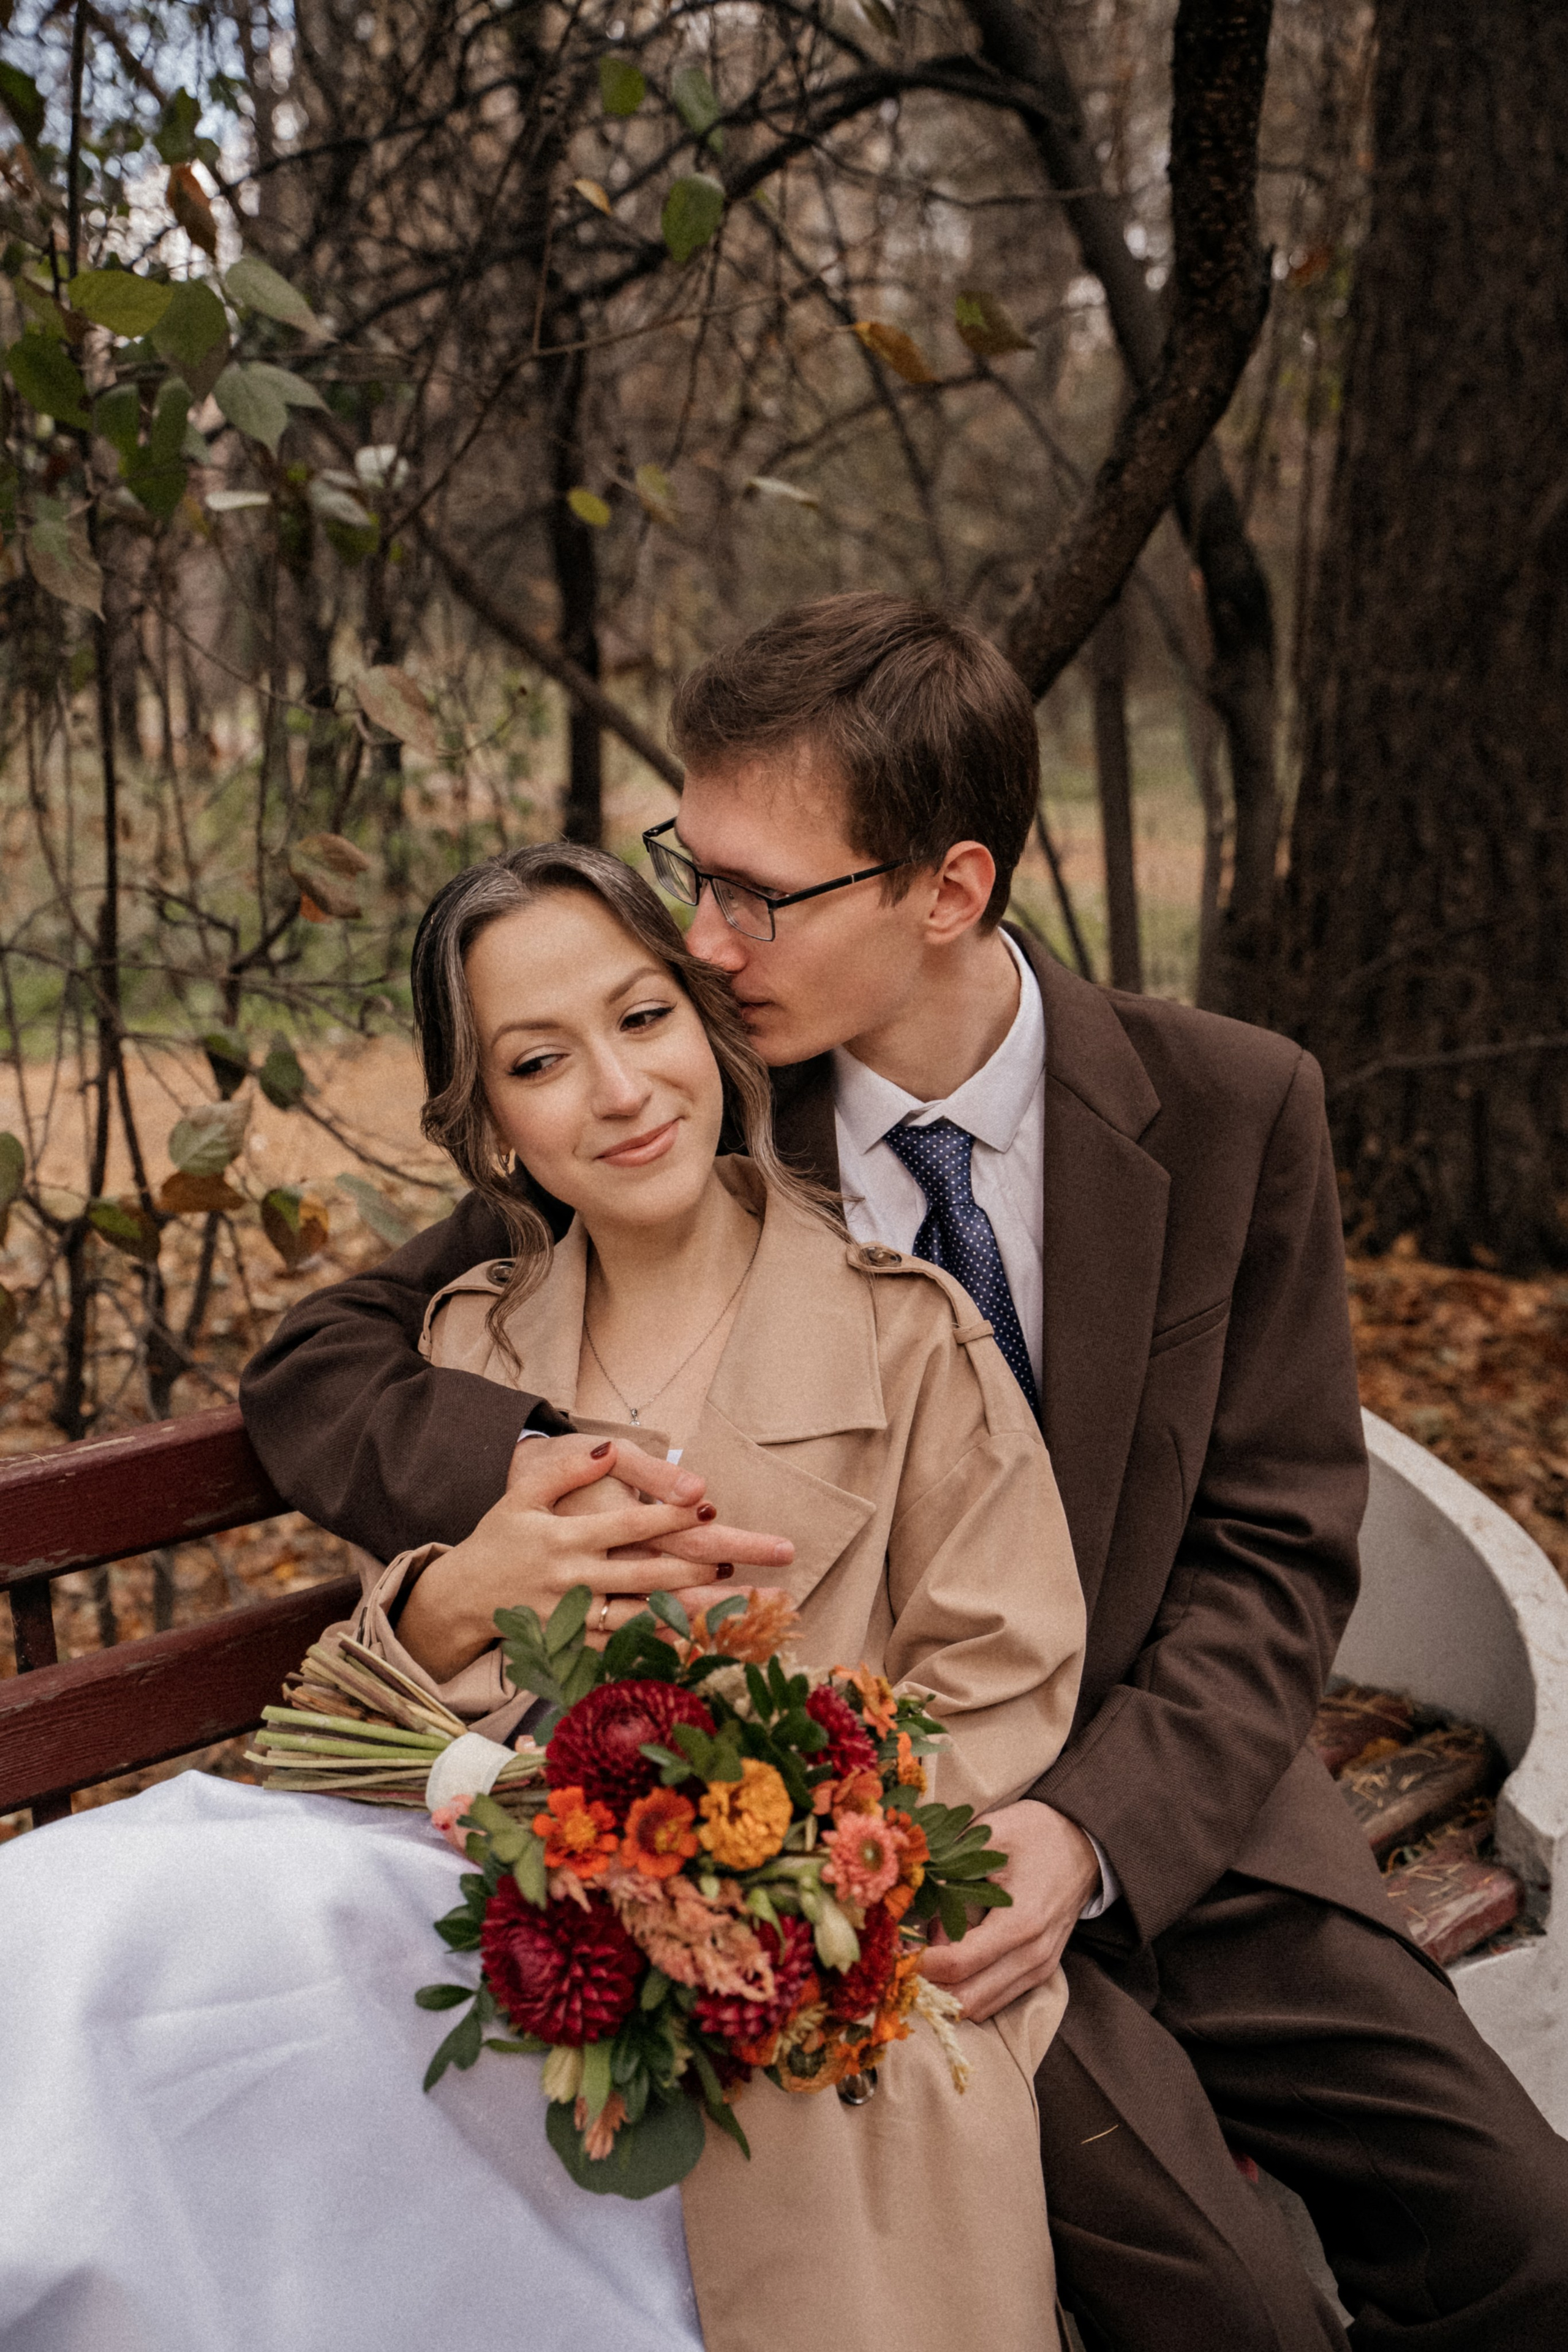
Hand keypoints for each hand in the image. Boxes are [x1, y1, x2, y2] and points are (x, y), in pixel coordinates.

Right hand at [399, 1434, 793, 1679]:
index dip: (668, 1512)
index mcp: (566, 1538)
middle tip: (742, 1560)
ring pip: (645, 1617)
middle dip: (698, 1566)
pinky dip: (663, 1650)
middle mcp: (574, 1580)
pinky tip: (701, 1645)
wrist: (461, 1599)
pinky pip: (626, 1653)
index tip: (709, 1502)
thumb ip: (566, 1471)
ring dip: (693, 1612)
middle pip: (647, 1573)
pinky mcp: (575, 1649)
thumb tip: (609, 1449)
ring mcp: (576, 1619)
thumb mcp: (523, 1495)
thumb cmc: (500, 1539)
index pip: (627, 1523)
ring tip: (738, 1605)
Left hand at [918, 1801, 1100, 2023]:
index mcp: (1022, 1922)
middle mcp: (1033, 1956)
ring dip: (945, 1993)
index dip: (919, 1962)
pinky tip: (948, 1962)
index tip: (893, 1949)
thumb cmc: (1037, 1832)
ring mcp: (1040, 1969)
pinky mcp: (1040, 1972)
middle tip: (900, 1962)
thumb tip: (917, 1918)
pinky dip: (966, 1990)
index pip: (958, 1963)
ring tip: (922, 1961)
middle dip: (927, 1986)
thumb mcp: (989, 1837)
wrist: (1085, 1843)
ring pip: (980, 2007)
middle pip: (967, 1998)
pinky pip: (995, 1999)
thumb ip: (951, 1876)